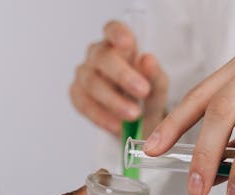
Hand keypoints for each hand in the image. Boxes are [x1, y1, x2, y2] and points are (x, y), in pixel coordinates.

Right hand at [70, 20, 168, 135]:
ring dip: (113, 100)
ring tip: (133, 115)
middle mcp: (98, 55)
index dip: (118, 34)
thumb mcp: (157, 86)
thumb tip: (147, 60)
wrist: (136, 124)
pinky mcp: (77, 95)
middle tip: (143, 91)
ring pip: (92, 83)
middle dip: (122, 75)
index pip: (113, 29)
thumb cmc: (145, 96)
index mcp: (118, 43)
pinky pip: (85, 104)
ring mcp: (85, 74)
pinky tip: (116, 125)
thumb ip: (154, 74)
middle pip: (102, 58)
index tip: (128, 43)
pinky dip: (101, 116)